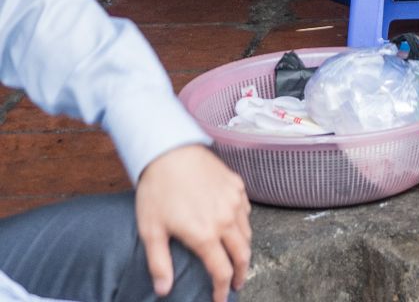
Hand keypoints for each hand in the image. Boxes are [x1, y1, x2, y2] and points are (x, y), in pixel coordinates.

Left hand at [134, 144, 250, 301]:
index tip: (221, 300)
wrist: (170, 151)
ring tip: (236, 258)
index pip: (222, 271)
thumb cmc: (156, 191)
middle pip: (243, 255)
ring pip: (248, 233)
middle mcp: (226, 220)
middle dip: (241, 273)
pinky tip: (233, 227)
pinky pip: (246, 212)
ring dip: (243, 250)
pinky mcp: (237, 186)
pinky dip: (242, 225)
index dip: (223, 290)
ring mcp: (235, 201)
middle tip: (236, 283)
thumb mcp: (151, 230)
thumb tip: (164, 290)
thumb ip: (159, 263)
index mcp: (205, 234)